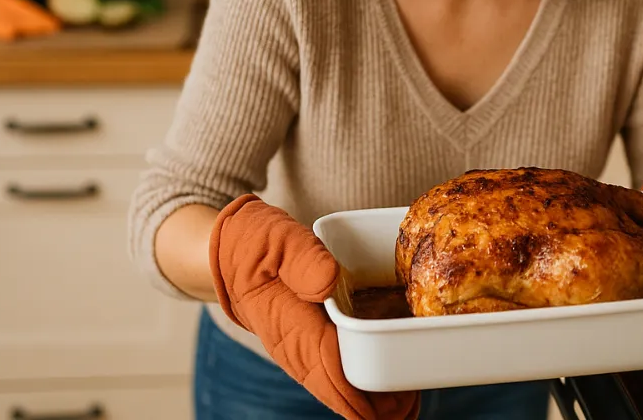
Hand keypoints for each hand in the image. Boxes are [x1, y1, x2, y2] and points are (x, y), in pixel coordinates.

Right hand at [209, 194, 420, 419]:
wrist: (229, 249)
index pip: (329, 369)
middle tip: (414, 402)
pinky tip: (387, 387)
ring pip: (337, 386)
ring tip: (410, 402)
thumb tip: (329, 281)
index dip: (361, 392)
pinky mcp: (307, 343)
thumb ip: (303, 257)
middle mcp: (294, 346)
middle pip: (338, 389)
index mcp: (289, 324)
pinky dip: (361, 382)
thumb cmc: (255, 242)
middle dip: (376, 403)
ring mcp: (299, 349)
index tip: (394, 403)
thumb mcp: (277, 238)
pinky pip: (335, 371)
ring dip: (371, 398)